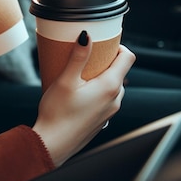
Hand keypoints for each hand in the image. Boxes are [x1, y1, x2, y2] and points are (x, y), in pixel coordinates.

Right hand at [32, 33, 134, 166]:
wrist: (53, 144)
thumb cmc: (57, 114)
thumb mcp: (66, 80)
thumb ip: (78, 57)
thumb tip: (86, 35)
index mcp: (110, 87)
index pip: (128, 58)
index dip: (119, 46)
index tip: (104, 43)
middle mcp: (115, 100)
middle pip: (120, 72)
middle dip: (106, 61)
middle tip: (87, 57)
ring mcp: (110, 112)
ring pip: (113, 87)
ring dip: (101, 77)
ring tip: (81, 75)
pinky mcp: (102, 120)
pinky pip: (106, 100)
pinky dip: (97, 91)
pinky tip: (79, 93)